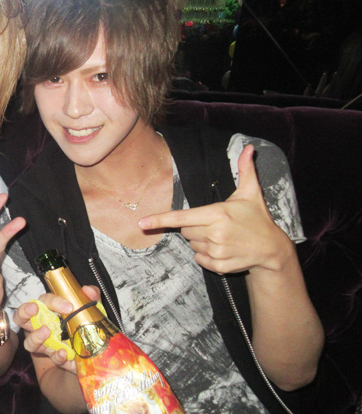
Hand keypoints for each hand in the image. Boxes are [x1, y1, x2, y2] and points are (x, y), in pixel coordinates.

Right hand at [13, 286, 100, 372]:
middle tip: (34, 310)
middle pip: (21, 318)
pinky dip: (56, 356)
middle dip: (24, 312)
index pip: (44, 301)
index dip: (53, 302)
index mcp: (48, 310)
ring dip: (36, 337)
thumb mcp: (90, 309)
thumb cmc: (83, 324)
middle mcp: (40, 326)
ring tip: (46, 332)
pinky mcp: (54, 358)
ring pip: (29, 342)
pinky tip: (64, 353)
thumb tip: (88, 290)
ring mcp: (45, 344)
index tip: (68, 306)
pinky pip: (50, 358)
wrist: (90, 349)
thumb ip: (90, 297)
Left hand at [138, 145, 288, 274]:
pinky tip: (223, 249)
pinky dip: (206, 255)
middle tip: (215, 224)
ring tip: (223, 237)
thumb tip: (248, 147)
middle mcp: (215, 233)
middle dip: (195, 227)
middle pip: (186, 231)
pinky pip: (199, 259)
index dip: (160, 219)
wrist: (272, 249)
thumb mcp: (251, 193)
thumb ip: (245, 170)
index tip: (142, 223)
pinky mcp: (219, 266)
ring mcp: (217, 251)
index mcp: (218, 214)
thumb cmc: (258, 218)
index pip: (182, 217)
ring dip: (202, 241)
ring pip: (192, 245)